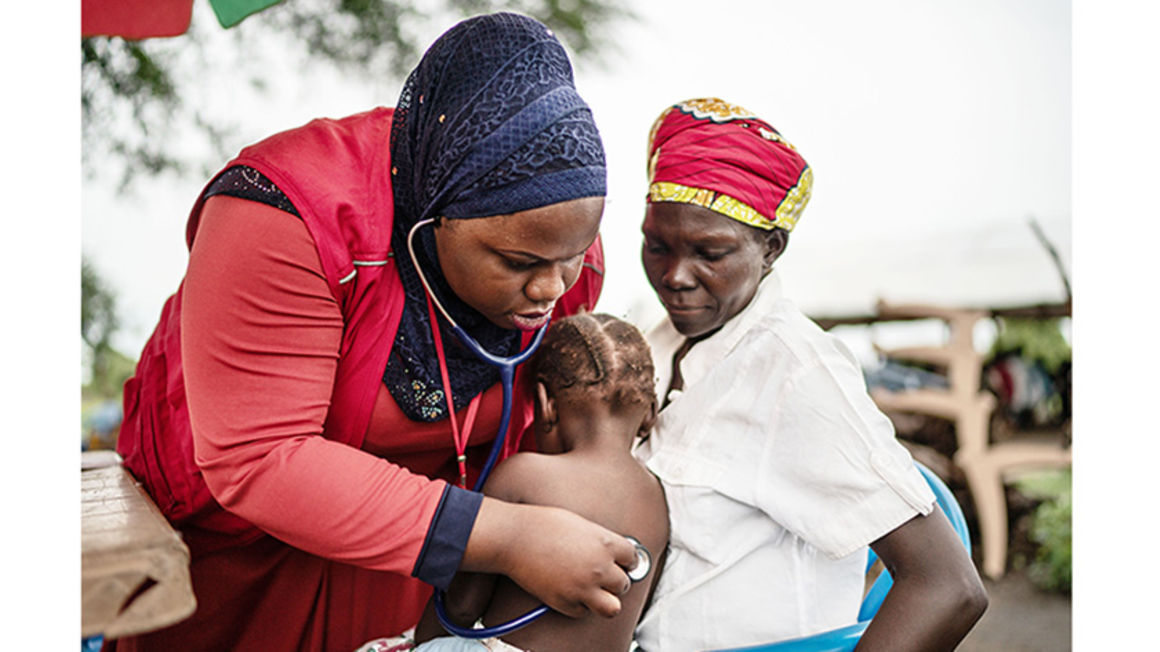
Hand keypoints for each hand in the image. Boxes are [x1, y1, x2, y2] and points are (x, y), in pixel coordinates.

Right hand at [462, 497, 637, 617]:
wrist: (514, 537)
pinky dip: (578, 605)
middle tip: (601, 576)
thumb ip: (599, 541)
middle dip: (614, 581)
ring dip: (605, 600)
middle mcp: (600, 568)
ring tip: (593, 591)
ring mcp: (583, 588)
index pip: (633, 559)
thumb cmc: (543, 524)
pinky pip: (583, 612)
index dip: (626, 560)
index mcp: (606, 543)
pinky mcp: (565, 602)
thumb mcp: (581, 524)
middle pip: (624, 585)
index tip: (620, 562)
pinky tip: (569, 591)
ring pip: (612, 608)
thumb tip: (610, 552)